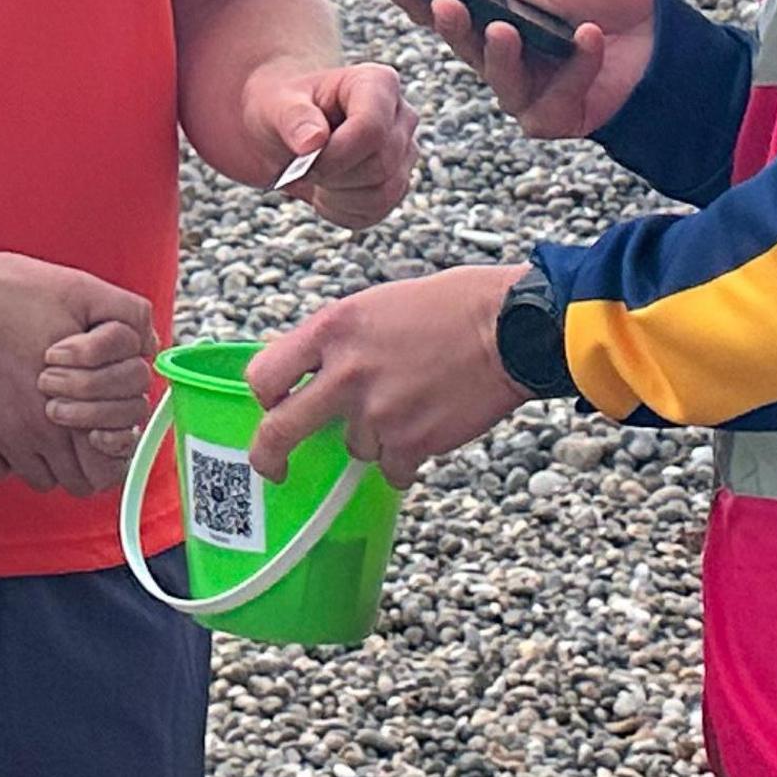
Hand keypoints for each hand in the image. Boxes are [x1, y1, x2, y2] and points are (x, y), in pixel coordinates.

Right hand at [0, 229, 153, 498]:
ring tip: (41, 423)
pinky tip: (5, 423)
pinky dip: (4, 457)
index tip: (104, 426)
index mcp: (75, 400)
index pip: (110, 464)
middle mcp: (38, 429)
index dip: (113, 447)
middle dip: (83, 459)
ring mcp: (1, 436)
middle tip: (76, 429)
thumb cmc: (2, 289)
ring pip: (39, 480)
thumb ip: (125, 318)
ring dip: (46, 459)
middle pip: (78, 482)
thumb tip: (147, 346)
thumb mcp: (79, 289)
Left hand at [243, 264, 535, 486]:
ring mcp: (377, 412)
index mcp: (332, 329)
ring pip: (354, 447)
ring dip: (374, 437)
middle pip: (281, 429)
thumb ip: (335, 341)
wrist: (512, 328)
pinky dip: (405, 460)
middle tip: (275, 470)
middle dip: (270, 456)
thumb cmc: (451, 308)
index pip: (265, 374)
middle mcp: (345, 373)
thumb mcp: (374, 306)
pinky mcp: (411, 442)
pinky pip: (390, 470)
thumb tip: (307, 372)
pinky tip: (427, 430)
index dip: (264, 396)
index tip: (270, 407)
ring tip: (411, 404)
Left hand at [244, 60, 417, 228]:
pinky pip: (377, 211)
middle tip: (302, 167)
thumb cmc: (284, 108)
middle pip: (379, 166)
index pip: (371, 130)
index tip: (303, 157)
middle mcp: (401, 116)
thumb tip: (313, 142)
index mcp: (377, 83)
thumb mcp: (276, 105)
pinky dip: (342, 209)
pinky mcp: (398, 182)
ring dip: (336, 195)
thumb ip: (293, 118)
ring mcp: (405, 151)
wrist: (289, 128)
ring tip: (314, 174)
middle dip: (332, 175)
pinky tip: (325, 190)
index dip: (335, 154)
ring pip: (383, 193)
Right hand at [388, 0, 655, 140]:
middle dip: (450, 24)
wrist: (665, 32)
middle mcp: (501, 56)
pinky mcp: (554, 117)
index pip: (441, 8)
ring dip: (500, 53)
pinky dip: (573, 66)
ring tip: (507, 28)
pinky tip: (587, 37)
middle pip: (461, 44)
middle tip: (442, 4)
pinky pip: (548, 100)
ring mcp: (526, 90)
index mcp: (491, 16)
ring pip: (496, 77)